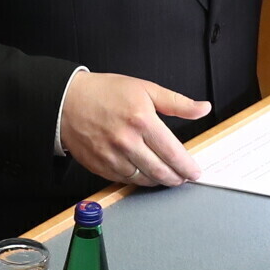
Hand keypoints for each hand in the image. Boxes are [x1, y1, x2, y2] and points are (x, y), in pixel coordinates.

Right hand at [57, 71, 208, 185]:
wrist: (66, 101)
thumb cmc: (104, 93)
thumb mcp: (145, 89)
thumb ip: (177, 102)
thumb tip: (203, 108)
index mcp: (142, 120)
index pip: (173, 153)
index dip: (188, 166)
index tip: (194, 171)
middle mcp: (127, 141)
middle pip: (161, 171)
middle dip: (177, 178)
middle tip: (183, 178)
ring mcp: (112, 156)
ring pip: (144, 179)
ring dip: (159, 181)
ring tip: (166, 176)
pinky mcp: (100, 166)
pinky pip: (125, 180)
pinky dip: (138, 179)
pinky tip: (144, 173)